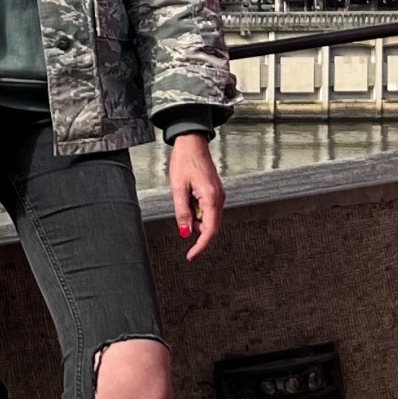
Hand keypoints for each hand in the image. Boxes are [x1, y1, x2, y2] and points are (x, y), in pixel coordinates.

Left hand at [169, 133, 224, 257]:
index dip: (200, 246)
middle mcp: (219, 198)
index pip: (210, 231)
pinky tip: (187, 195)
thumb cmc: (185, 160)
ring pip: (207, 218)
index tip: (191, 255)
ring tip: (183, 197)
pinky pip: (206, 209)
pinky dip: (195, 209)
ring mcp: (218, 195)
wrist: (192, 142)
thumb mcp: (178, 188)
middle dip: (194, 227)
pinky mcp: (214, 192)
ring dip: (193, 216)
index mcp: (212, 198)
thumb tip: (185, 232)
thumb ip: (182, 212)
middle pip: (209, 226)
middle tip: (180, 217)